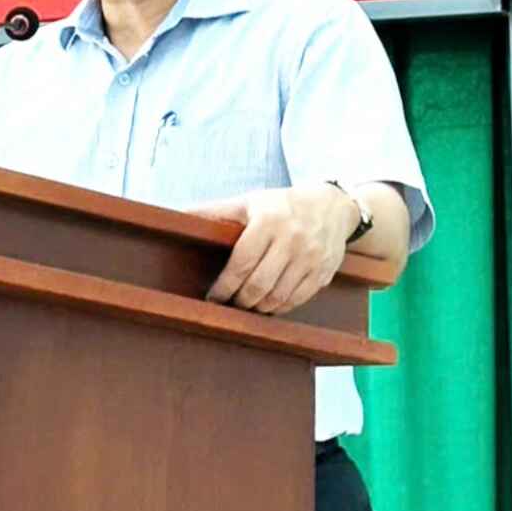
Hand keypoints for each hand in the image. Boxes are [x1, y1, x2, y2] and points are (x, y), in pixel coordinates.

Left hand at [191, 185, 356, 314]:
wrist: (332, 207)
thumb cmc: (281, 205)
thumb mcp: (249, 202)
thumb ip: (215, 212)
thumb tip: (178, 217)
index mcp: (269, 221)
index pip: (241, 263)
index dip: (224, 286)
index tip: (213, 297)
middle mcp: (293, 239)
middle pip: (259, 285)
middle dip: (239, 300)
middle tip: (228, 304)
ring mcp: (311, 258)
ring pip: (278, 297)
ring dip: (257, 308)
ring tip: (245, 306)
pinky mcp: (324, 272)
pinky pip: (297, 300)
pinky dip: (279, 308)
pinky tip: (267, 305)